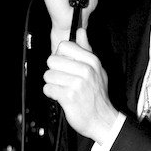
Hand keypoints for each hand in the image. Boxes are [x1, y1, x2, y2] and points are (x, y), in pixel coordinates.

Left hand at [43, 27, 117, 142]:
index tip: (65, 65)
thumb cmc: (97, 95)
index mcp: (92, 61)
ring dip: (52, 84)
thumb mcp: (97, 69)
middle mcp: (85, 70)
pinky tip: (61, 97)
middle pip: (52, 60)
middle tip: (63, 79)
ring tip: (63, 89)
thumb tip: (81, 31)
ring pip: (48, 75)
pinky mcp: (69, 96)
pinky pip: (48, 89)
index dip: (60, 55)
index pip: (64, 46)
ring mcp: (77, 83)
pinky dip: (52, 94)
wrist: (102, 120)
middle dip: (54, 71)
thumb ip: (87, 49)